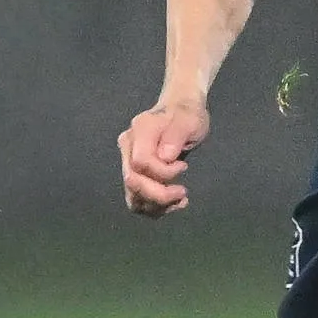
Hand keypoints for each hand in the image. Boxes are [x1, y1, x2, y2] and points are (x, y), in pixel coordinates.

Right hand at [119, 98, 210, 215]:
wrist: (180, 110)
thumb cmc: (187, 115)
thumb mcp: (189, 120)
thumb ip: (176, 135)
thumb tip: (165, 157)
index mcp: (140, 130)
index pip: (141, 162)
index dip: (162, 172)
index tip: (183, 166)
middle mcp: (128, 146)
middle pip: (132, 180)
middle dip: (159, 194)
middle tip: (183, 192)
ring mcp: (128, 161)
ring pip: (132, 195)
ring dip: (157, 205)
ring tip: (180, 200)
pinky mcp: (134, 174)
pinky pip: (138, 199)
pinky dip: (155, 207)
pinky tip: (173, 203)